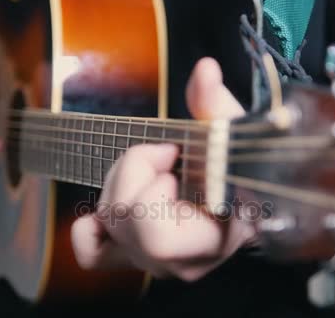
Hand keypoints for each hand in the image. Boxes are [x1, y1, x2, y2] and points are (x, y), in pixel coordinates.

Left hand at [71, 58, 254, 281]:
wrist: (242, 198)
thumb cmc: (241, 165)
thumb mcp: (233, 132)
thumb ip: (216, 103)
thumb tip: (204, 70)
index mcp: (212, 239)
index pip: (153, 235)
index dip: (149, 187)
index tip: (174, 154)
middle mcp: (181, 263)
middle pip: (121, 219)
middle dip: (134, 169)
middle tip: (164, 152)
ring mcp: (155, 264)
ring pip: (107, 222)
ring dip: (121, 181)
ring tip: (152, 167)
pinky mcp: (136, 257)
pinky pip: (92, 253)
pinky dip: (93, 223)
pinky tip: (118, 197)